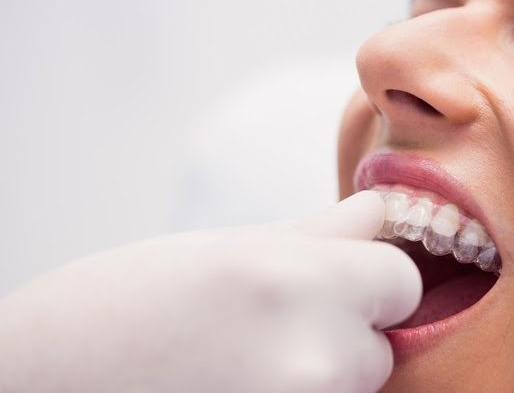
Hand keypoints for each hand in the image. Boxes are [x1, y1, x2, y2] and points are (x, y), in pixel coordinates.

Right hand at [0, 191, 420, 392]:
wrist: (38, 386)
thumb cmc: (122, 307)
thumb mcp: (220, 248)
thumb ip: (317, 233)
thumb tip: (379, 212)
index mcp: (298, 282)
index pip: (402, 281)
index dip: (372, 279)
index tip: (337, 281)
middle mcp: (313, 357)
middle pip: (381, 344)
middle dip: (345, 332)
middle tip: (268, 327)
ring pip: (355, 388)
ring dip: (322, 375)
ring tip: (245, 363)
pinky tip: (241, 386)